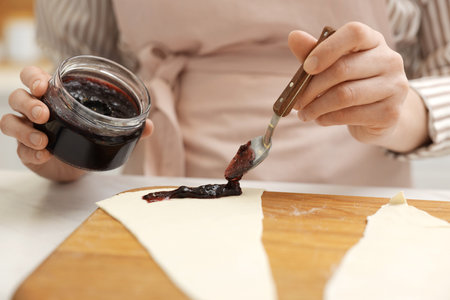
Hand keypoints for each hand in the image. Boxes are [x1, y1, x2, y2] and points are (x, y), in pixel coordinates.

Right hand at [0, 66, 153, 181]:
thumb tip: (150, 126)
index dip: (32, 77)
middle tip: (44, 113)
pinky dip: (30, 151)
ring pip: (10, 121)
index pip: (32, 76)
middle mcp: (35, 109)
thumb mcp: (106, 127)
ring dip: (25, 129)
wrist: (76, 165)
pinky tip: (44, 154)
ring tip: (43, 138)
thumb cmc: (88, 136)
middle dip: (28, 102)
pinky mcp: (26, 151)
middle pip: (17, 97)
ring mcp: (28, 129)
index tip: (44, 84)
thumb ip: (127, 125)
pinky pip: (19, 149)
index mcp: (54, 96)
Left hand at [288, 22, 428, 152]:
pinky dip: (328, 119)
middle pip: (343, 69)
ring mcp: (394, 87)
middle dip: (312, 88)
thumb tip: (294, 37)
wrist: (378, 115)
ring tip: (304, 113)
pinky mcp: (390, 113)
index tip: (306, 67)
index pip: (354, 33)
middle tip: (296, 101)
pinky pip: (351, 115)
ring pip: (345, 95)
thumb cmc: (350, 84)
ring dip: (317, 107)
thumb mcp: (331, 66)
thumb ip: (313, 52)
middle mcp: (390, 60)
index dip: (327, 49)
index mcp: (374, 41)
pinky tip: (320, 119)